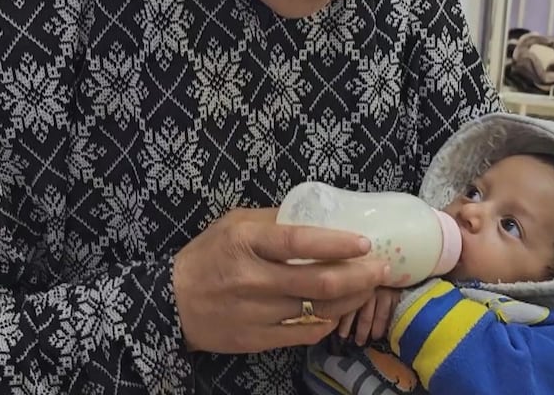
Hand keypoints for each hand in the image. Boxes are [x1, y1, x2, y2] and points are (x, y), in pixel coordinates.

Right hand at [172, 208, 389, 353]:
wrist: (171, 302)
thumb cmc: (207, 256)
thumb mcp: (233, 224)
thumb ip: (273, 219)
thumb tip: (318, 214)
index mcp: (246, 242)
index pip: (299, 241)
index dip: (336, 243)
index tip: (364, 242)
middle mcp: (253, 278)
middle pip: (319, 282)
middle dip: (360, 276)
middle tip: (381, 268)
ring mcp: (256, 312)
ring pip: (318, 310)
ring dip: (351, 299)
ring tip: (367, 288)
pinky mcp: (258, 339)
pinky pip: (305, 333)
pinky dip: (328, 321)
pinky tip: (338, 310)